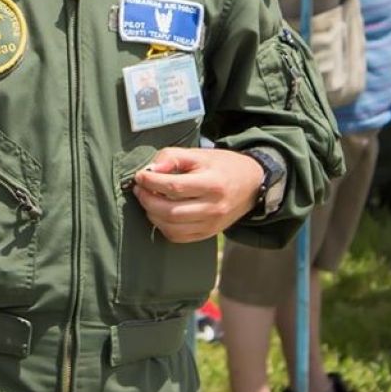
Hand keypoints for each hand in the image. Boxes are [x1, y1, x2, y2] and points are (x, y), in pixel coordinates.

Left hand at [133, 148, 263, 242]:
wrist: (251, 185)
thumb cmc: (222, 166)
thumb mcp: (200, 155)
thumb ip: (174, 157)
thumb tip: (152, 169)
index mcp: (213, 184)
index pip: (175, 186)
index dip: (152, 182)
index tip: (140, 176)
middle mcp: (213, 208)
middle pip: (171, 211)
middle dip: (148, 200)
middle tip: (139, 189)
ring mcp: (211, 224)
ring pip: (172, 227)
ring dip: (152, 214)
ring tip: (148, 200)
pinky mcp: (208, 234)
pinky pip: (178, 237)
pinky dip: (163, 226)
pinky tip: (160, 213)